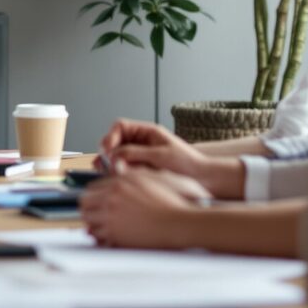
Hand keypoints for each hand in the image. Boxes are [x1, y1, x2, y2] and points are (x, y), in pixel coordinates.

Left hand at [80, 169, 208, 248]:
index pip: (93, 187)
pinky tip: (109, 236)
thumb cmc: (173, 201)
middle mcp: (112, 198)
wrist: (179, 223)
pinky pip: (97, 235)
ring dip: (93, 221)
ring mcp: (111, 217)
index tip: (98, 200)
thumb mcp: (154, 177)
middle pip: (85, 202)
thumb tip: (119, 168)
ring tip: (102, 224)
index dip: (95, 194)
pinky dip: (100, 236)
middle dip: (89, 207)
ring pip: (88, 219)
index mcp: (120, 182)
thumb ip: (133, 172)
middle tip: (95, 212)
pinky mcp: (115, 235)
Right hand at [99, 118, 242, 197]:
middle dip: (108, 152)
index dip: (110, 136)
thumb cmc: (187, 164)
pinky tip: (121, 180)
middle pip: (115, 142)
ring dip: (111, 164)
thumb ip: (135, 153)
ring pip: (117, 157)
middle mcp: (141, 143)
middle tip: (105, 165)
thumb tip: (112, 155)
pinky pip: (124, 170)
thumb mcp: (159, 156)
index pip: (120, 127)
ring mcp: (140, 157)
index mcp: (147, 132)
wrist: (203, 180)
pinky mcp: (141, 171)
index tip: (106, 149)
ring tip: (111, 174)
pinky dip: (119, 174)